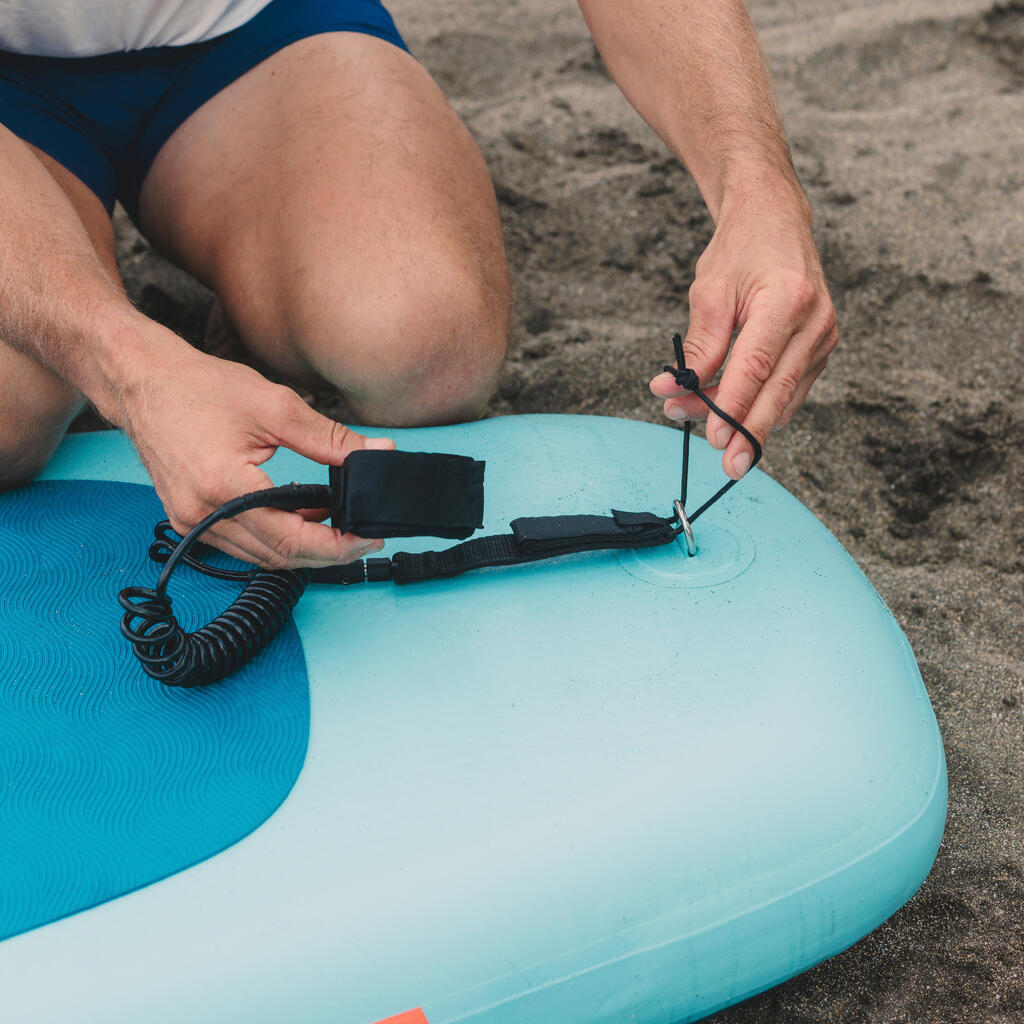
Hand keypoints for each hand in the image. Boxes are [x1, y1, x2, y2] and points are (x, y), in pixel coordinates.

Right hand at [124, 348, 394, 568]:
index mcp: (223, 487)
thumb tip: (377, 454)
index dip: (337, 546)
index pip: (292, 540)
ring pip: (261, 557)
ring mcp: (190, 522)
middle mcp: (202, 515)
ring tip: (338, 525)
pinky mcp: (187, 520)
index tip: (367, 536)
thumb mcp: (276, 407)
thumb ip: (331, 439)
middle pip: (280, 556)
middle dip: (328, 552)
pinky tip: (301, 517)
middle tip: (363, 536)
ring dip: (302, 549)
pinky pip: (242, 545)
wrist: (144, 382)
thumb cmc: (200, 388)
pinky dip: (275, 539)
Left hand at [650, 179, 836, 477]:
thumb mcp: (709, 291)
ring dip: (746, 418)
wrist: (775, 220)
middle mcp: (815, 321)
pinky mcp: (822, 348)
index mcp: (787, 299)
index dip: (733, 406)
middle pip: (779, 391)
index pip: (756, 366)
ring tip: (705, 427)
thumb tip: (675, 389)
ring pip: (785, 396)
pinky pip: (792, 389)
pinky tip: (733, 412)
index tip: (712, 437)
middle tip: (729, 466)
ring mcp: (824, 336)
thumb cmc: (740, 251)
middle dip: (749, 433)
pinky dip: (762, 404)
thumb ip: (699, 345)